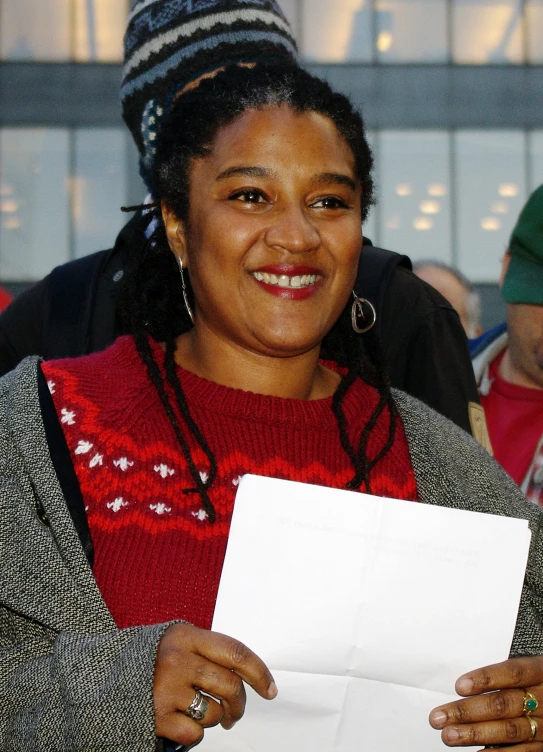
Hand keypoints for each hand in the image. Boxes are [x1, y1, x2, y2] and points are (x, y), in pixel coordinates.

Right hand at [153, 623, 276, 748]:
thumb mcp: (178, 640)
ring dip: (214, 718)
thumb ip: (208, 650)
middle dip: (239, 705)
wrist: (103, 674)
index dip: (259, 673)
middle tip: (234, 713)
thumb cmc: (151, 658)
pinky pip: (194, 733)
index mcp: (186, 635)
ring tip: (199, 711)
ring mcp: (165, 688)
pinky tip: (180, 721)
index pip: (236, 652)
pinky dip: (193, 733)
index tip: (270, 690)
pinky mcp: (155, 716)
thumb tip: (250, 672)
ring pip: (214, 711)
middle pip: (230, 686)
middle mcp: (177, 659)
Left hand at [429, 656, 542, 748]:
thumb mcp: (530, 670)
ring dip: (475, 734)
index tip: (459, 686)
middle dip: (468, 711)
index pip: (513, 672)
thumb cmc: (537, 683)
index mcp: (539, 672)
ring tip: (449, 735)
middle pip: (504, 704)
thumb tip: (464, 685)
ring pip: (509, 730)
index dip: (486, 678)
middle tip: (439, 717)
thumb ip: (505, 675)